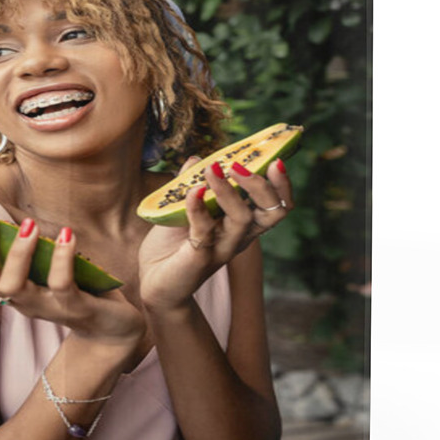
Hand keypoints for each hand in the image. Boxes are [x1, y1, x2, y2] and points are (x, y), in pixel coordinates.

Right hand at [0, 214, 144, 348]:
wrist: (114, 329)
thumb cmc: (77, 288)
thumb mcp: (47, 266)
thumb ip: (28, 245)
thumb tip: (8, 210)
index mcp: (12, 290)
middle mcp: (23, 302)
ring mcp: (48, 307)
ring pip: (17, 287)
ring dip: (18, 254)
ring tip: (28, 225)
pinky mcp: (76, 309)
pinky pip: (62, 285)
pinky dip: (62, 258)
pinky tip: (67, 234)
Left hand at [138, 155, 293, 311]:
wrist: (156, 281)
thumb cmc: (173, 244)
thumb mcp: (183, 207)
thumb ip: (191, 182)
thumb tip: (197, 159)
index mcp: (244, 224)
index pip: (278, 206)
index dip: (283, 185)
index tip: (276, 161)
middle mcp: (240, 237)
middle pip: (271, 213)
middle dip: (262, 186)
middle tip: (239, 166)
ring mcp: (222, 249)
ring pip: (241, 219)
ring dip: (228, 190)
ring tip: (211, 169)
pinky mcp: (201, 258)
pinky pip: (205, 230)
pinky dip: (199, 207)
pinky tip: (193, 191)